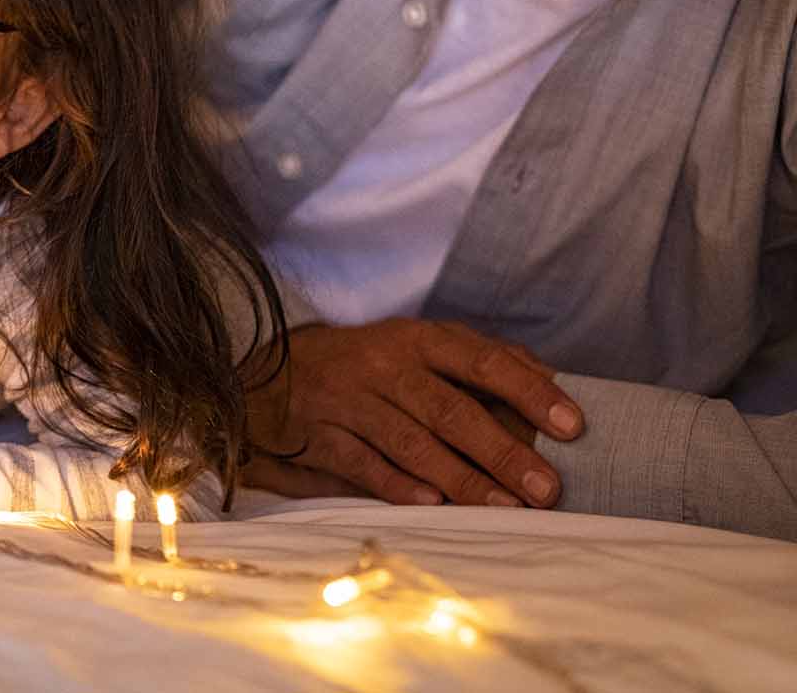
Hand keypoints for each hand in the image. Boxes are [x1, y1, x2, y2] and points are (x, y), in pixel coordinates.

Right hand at [244, 319, 580, 507]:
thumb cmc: (371, 363)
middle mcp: (383, 366)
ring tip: (507, 508)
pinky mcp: (319, 435)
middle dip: (502, 450)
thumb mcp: (421, 345)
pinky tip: (433, 503)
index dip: (528, 391)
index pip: (481, 360)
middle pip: (449, 409)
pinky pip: (362, 463)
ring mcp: (349, 400)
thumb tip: (552, 378)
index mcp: (417, 339)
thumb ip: (483, 359)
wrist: (275, 373)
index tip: (573, 425)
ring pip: (411, 442)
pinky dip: (397, 485)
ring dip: (462, 478)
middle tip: (547, 487)